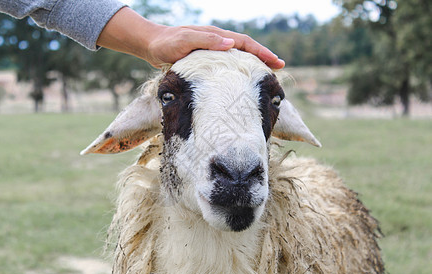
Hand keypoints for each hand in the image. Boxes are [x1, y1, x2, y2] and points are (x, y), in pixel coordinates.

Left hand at [146, 25, 284, 68]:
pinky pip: (228, 64)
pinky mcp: (207, 60)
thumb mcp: (185, 41)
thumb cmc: (167, 43)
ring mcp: (213, 50)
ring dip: (253, 63)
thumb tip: (231, 44)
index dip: (262, 52)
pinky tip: (242, 79)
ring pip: (239, 56)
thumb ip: (206, 41)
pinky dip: (239, 69)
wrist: (152, 45)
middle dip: (264, 57)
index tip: (277, 62)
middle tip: (280, 68)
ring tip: (267, 74)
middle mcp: (217, 42)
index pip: (245, 43)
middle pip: (246, 49)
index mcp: (216, 36)